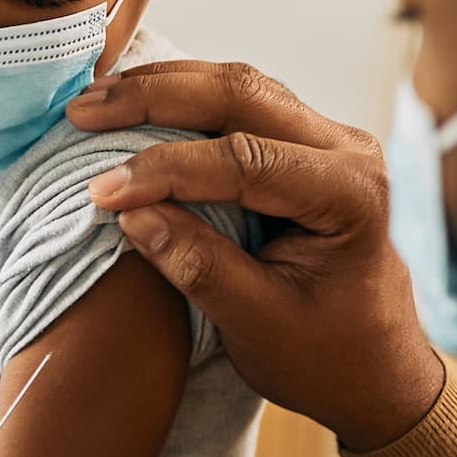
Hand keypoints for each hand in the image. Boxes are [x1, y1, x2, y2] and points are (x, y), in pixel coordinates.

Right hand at [66, 60, 447, 451]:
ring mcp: (329, 140)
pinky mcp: (303, 145)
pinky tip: (132, 105)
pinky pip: (239, 104)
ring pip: (238, 87)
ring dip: (161, 89)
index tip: (99, 192)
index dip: (165, 170)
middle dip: (154, 98)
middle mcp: (347, 151)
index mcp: (350, 195)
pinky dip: (181, 100)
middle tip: (81, 112)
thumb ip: (197, 266)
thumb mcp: (257, 324)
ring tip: (93, 101)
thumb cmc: (324, 357)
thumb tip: (129, 215)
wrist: (374, 369)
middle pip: (241, 95)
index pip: (245, 160)